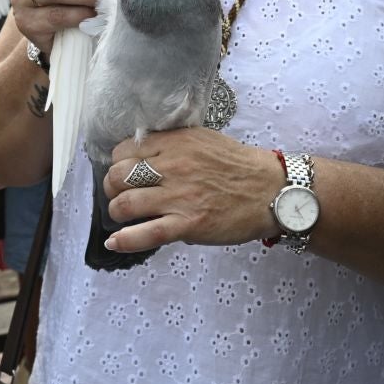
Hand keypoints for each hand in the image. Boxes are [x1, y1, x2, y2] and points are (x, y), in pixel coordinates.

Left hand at [101, 129, 279, 252]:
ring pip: (125, 203)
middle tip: (119, 195)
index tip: (123, 173)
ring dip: (117, 212)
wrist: (271, 191)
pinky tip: (114, 242)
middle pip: (118, 176)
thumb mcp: (203, 140)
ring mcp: (180, 196)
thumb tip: (142, 155)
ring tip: (123, 216)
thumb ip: (172, 145)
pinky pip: (146, 233)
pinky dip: (125, 240)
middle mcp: (173, 166)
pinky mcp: (189, 224)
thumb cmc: (239, 167)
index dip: (118, 164)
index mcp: (176, 143)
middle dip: (112, 188)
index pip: (124, 150)